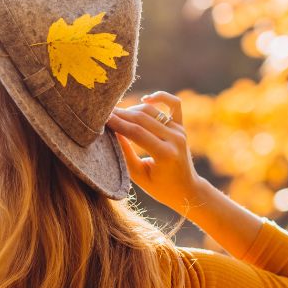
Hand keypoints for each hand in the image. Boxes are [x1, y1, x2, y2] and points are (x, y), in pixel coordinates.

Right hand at [105, 91, 205, 214]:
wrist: (186, 190)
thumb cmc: (160, 188)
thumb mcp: (138, 176)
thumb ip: (125, 153)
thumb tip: (111, 132)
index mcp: (166, 154)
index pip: (136, 132)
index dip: (117, 124)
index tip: (101, 119)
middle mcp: (175, 138)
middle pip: (142, 119)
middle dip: (121, 115)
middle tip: (103, 114)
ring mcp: (180, 130)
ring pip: (151, 111)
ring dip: (132, 109)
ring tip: (117, 114)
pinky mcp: (181, 126)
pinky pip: (174, 104)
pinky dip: (160, 97)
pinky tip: (145, 99)